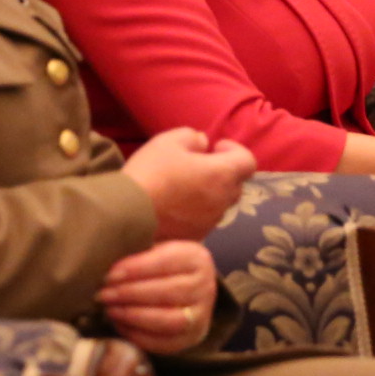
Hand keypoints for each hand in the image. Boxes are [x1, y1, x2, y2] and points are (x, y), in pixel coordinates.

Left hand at [96, 240, 219, 353]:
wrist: (185, 287)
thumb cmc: (160, 266)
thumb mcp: (154, 250)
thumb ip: (135, 255)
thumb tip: (106, 271)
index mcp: (196, 258)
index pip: (165, 262)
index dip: (135, 269)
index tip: (109, 275)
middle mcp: (206, 286)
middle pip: (167, 292)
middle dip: (130, 294)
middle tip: (103, 295)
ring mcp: (201, 315)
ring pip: (169, 320)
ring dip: (134, 316)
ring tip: (110, 310)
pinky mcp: (192, 337)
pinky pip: (165, 343)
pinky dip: (138, 335)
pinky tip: (120, 324)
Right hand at [120, 127, 255, 239]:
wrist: (126, 215)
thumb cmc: (150, 173)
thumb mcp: (168, 141)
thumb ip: (192, 137)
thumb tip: (203, 143)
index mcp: (222, 175)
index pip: (248, 161)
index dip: (236, 150)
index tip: (216, 147)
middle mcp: (222, 201)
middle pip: (235, 184)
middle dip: (223, 172)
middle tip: (199, 166)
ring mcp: (210, 223)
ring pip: (220, 204)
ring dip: (210, 193)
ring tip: (184, 187)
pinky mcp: (195, 238)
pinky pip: (204, 221)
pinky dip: (197, 212)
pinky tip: (175, 207)